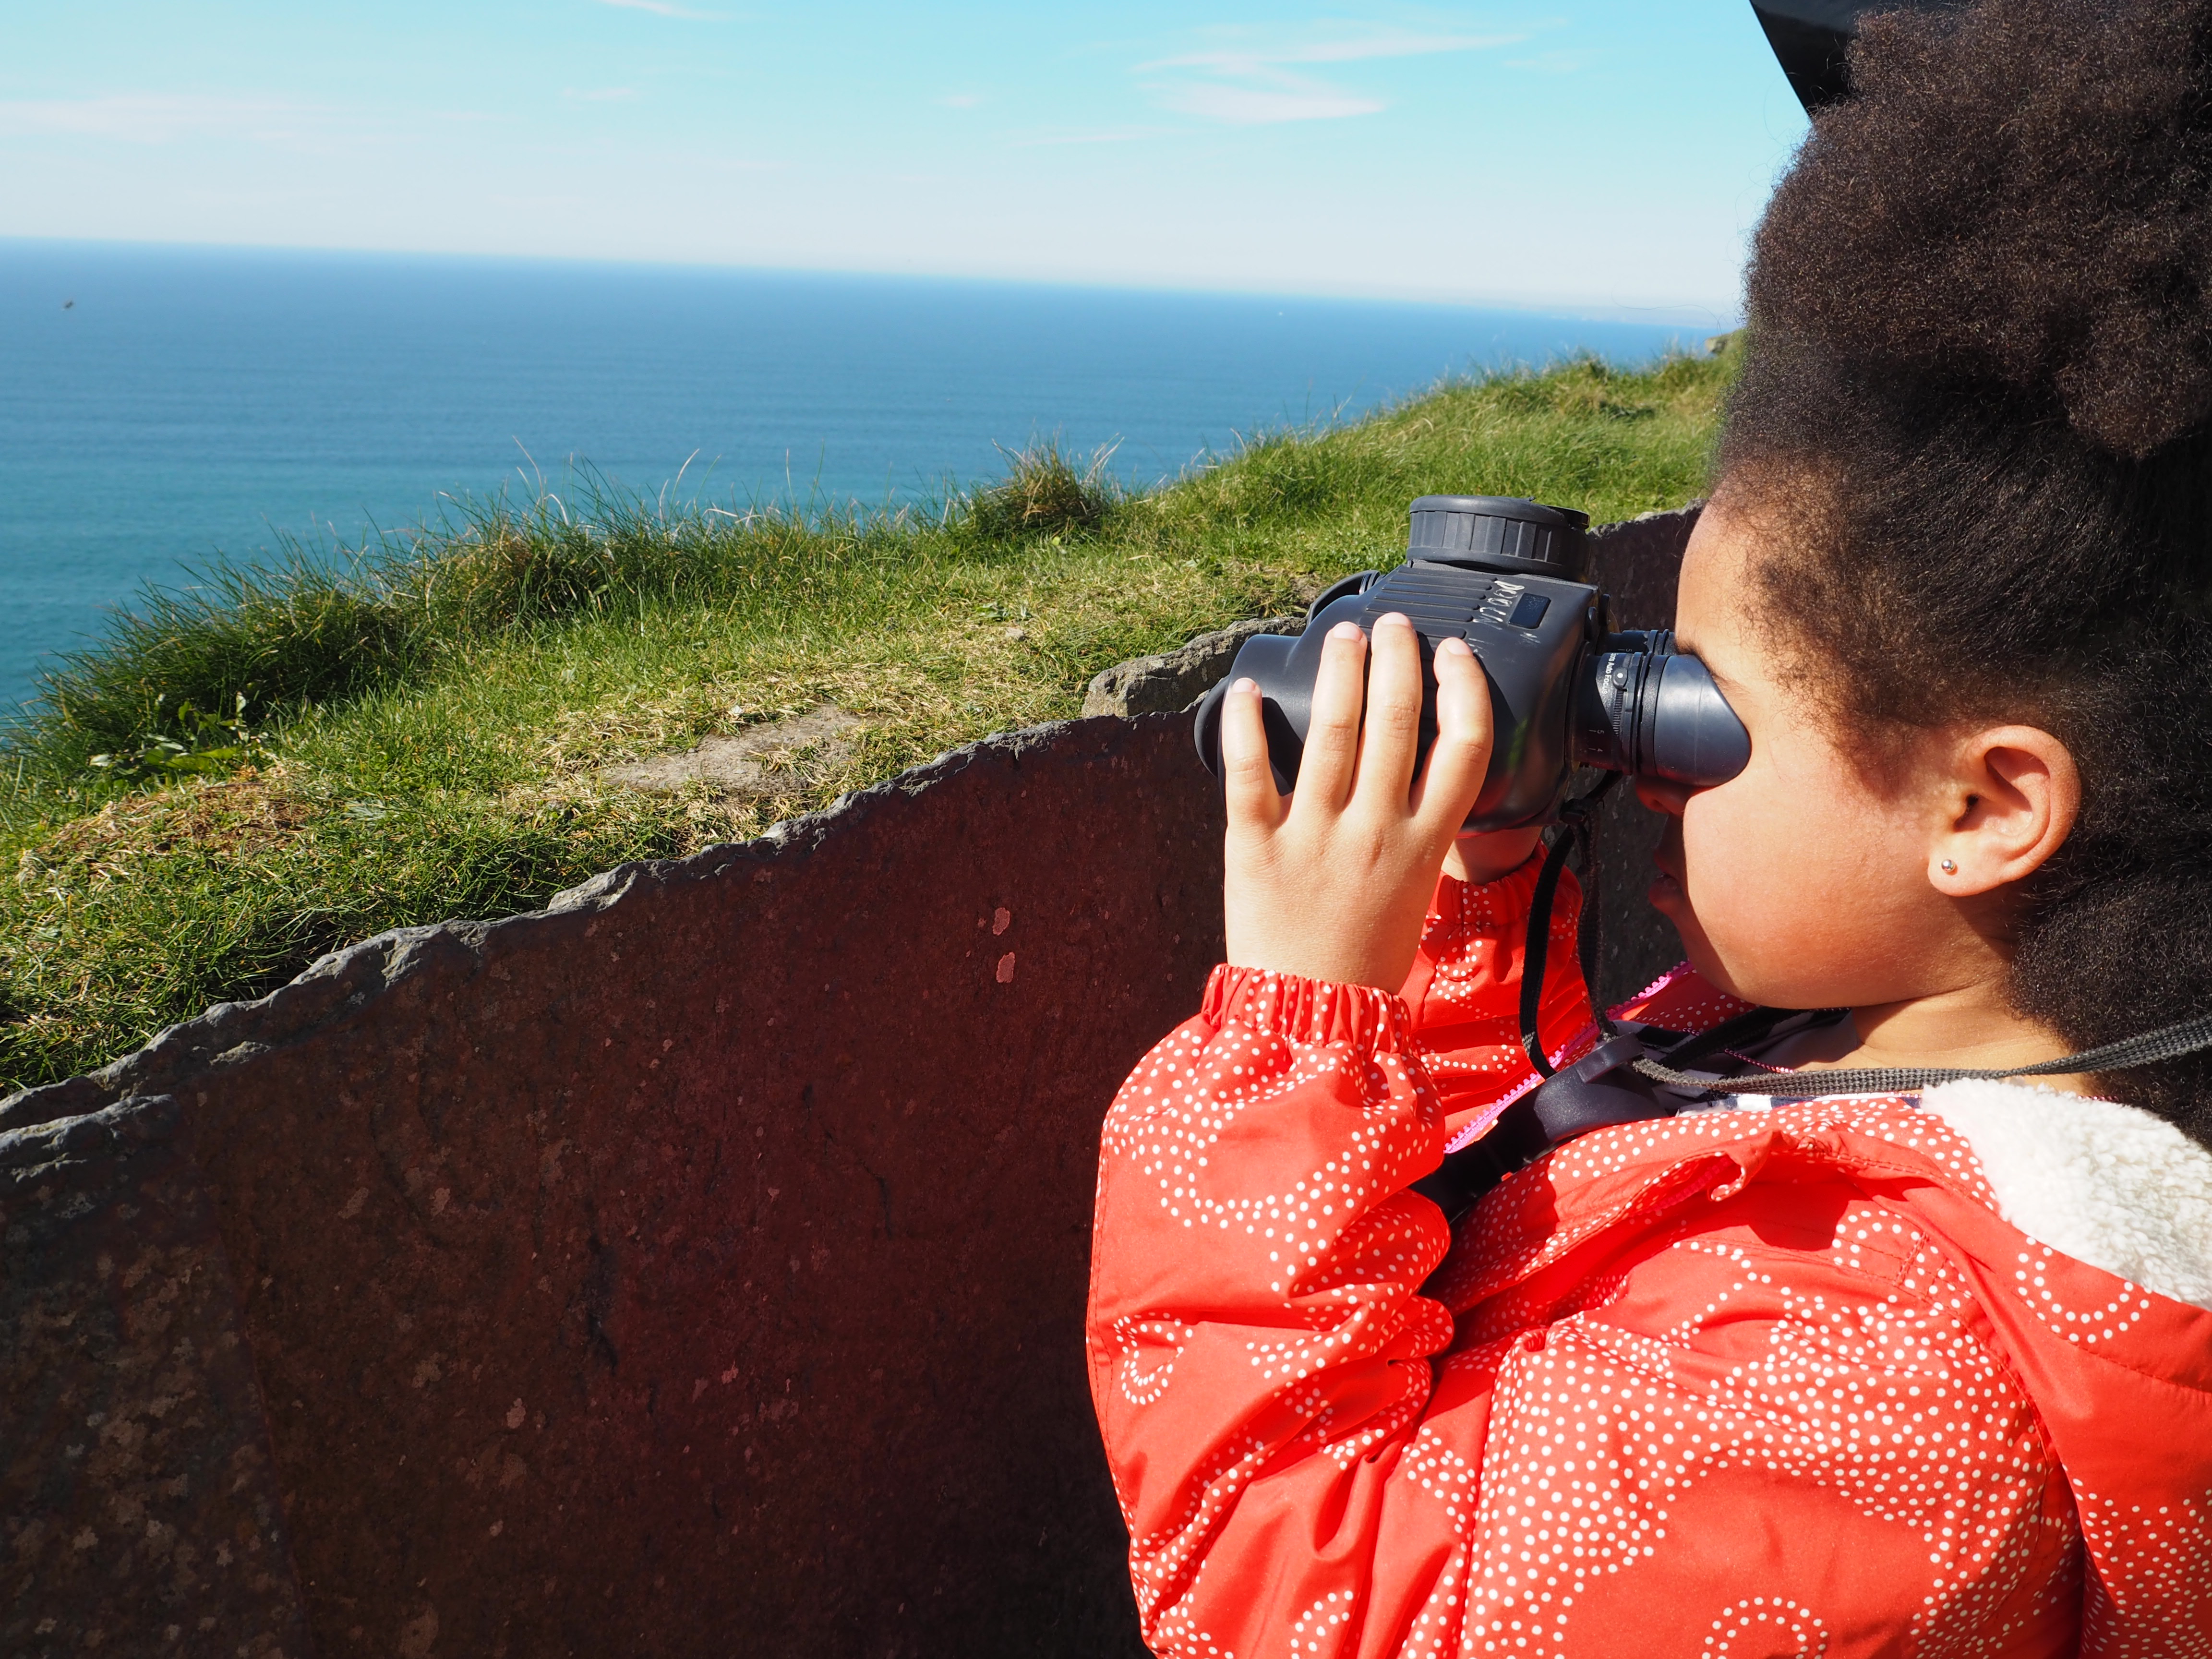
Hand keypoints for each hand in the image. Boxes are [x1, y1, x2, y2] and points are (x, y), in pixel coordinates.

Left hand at [1221, 612, 1495, 989]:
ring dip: (1340, 670)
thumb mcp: (1415, 893)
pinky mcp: (1255, 845)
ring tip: (1344, 635)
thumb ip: (1418, 834)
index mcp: (1422, 845)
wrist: (1309, 1019)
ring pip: (1332, 730)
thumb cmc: (1363, 959)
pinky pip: (1249, 771)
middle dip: (1397, 658)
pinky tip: (1249, 688)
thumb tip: (1418, 777)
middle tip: (1393, 624)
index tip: (1451, 654)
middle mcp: (1373, 831)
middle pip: (1397, 720)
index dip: (1463, 688)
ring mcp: (1314, 835)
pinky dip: (1247, 723)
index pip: (1464, 747)